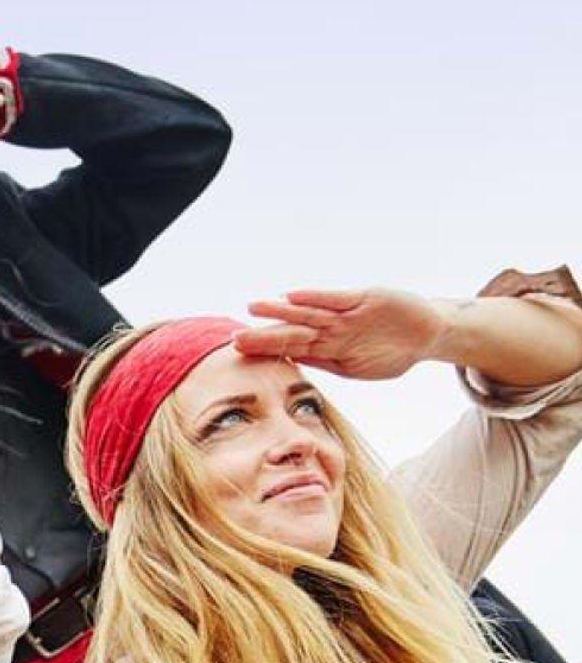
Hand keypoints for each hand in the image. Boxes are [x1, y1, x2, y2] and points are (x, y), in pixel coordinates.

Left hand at [236, 288, 450, 380]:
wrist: (429, 334)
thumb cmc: (392, 353)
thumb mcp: (356, 367)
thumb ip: (326, 363)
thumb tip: (292, 364)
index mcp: (328, 350)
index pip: (290, 350)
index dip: (266, 351)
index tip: (238, 355)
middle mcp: (332, 330)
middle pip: (292, 332)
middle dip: (264, 335)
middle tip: (233, 337)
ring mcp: (346, 315)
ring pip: (308, 313)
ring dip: (280, 311)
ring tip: (253, 306)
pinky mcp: (363, 298)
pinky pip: (335, 299)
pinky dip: (314, 297)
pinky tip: (291, 295)